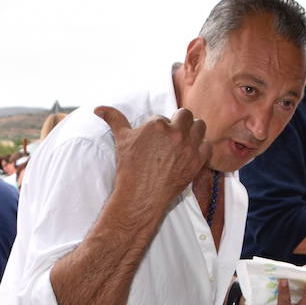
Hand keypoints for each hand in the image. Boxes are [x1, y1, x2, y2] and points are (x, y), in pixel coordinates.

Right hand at [95, 106, 209, 222]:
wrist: (140, 196)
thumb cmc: (129, 168)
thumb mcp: (121, 140)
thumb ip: (114, 119)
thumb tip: (98, 108)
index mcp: (157, 125)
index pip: (164, 116)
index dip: (161, 126)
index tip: (156, 139)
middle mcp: (175, 133)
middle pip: (186, 115)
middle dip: (179, 122)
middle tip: (173, 135)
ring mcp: (188, 147)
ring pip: (200, 126)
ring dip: (193, 131)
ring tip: (184, 140)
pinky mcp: (197, 161)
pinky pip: (207, 145)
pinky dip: (201, 147)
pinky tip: (191, 153)